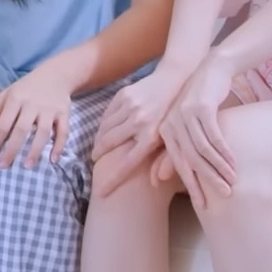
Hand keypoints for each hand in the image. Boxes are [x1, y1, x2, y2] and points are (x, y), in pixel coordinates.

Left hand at [0, 62, 74, 168]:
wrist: (54, 75)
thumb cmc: (26, 88)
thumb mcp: (7, 94)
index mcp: (15, 99)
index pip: (3, 124)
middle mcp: (32, 104)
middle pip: (21, 130)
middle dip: (11, 150)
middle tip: (3, 166)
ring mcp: (49, 109)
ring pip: (43, 132)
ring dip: (35, 150)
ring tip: (26, 166)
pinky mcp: (64, 113)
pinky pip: (63, 131)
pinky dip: (59, 146)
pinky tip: (53, 160)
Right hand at [90, 66, 186, 195]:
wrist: (176, 80)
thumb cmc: (177, 115)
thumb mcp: (176, 139)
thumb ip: (166, 160)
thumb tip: (155, 183)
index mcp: (151, 137)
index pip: (127, 164)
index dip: (112, 180)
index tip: (100, 191)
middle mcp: (138, 122)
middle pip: (109, 143)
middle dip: (99, 154)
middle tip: (95, 161)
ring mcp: (129, 107)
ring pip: (105, 128)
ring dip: (99, 139)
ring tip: (98, 146)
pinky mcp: (123, 95)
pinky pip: (107, 114)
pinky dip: (103, 123)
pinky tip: (104, 129)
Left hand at [156, 50, 236, 204]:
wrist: (209, 71)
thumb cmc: (197, 104)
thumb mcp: (183, 126)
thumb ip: (175, 150)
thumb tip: (157, 179)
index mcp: (163, 130)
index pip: (170, 162)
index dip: (186, 184)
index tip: (200, 204)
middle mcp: (170, 123)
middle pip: (187, 159)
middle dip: (203, 182)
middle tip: (218, 199)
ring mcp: (184, 115)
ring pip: (202, 150)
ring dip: (218, 168)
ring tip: (232, 184)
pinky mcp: (201, 108)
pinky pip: (214, 136)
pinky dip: (224, 151)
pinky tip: (234, 164)